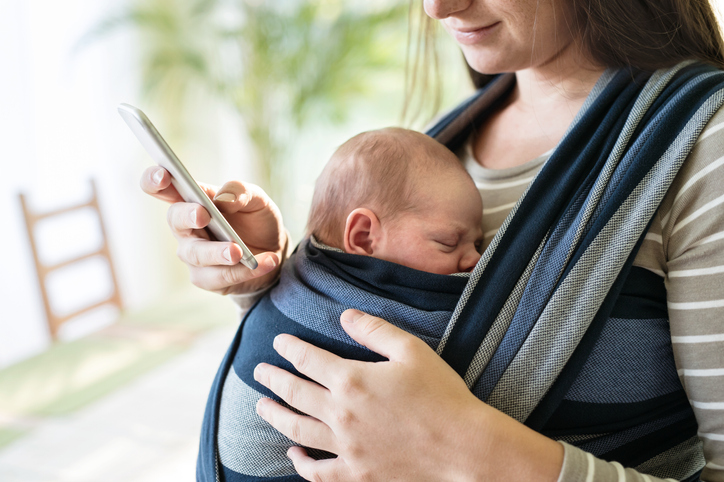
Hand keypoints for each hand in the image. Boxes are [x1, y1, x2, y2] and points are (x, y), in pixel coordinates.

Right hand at [140, 166, 286, 294]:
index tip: (163, 176)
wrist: (273, 251)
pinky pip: (220, 276)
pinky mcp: (206, 278)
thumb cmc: (256, 220)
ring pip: (197, 254)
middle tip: (203, 215)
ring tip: (239, 251)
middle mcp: (186, 227)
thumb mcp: (257, 200)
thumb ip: (242, 192)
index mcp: (193, 200)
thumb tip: (225, 199)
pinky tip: (267, 262)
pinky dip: (245, 271)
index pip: (163, 188)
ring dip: (218, 252)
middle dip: (188, 217)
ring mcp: (193, 254)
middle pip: (175, 220)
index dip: (155, 180)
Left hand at [253, 310, 563, 481]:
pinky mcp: (357, 474)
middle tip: (259, 371)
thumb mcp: (411, 350)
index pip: (308, 359)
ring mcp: (346, 448)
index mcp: (352, 380)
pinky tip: (292, 454)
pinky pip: (319, 472)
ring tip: (262, 406)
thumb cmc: (442, 395)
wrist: (464, 447)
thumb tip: (345, 316)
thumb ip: (374, 330)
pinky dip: (301, 464)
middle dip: (273, 379)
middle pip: (295, 393)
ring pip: (297, 430)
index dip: (290, 349)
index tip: (278, 342)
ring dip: (275, 416)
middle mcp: (341, 414)